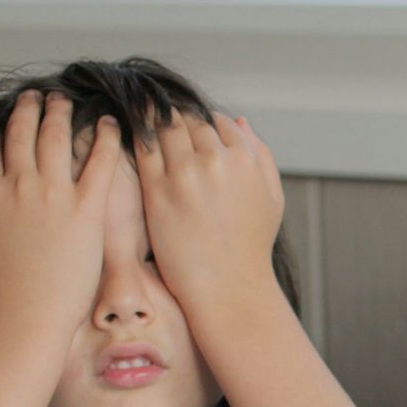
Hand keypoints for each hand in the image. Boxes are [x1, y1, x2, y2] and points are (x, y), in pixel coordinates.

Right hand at [0, 92, 120, 322]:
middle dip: (29, 109)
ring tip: (66, 100)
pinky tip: (110, 123)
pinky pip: (99, 164)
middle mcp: (19, 185)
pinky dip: (104, 138)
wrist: (26, 314)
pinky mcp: (86, 209)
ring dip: (61, 113)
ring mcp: (53, 195)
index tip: (4, 121)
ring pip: (57, 138)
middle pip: (22, 132)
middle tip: (37, 96)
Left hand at [134, 109, 284, 313]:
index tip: (193, 132)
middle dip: (177, 121)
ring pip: (164, 127)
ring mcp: (185, 174)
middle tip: (163, 124)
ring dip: (154, 123)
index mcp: (246, 159)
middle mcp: (216, 160)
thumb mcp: (272, 196)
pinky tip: (134, 140)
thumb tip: (238, 120)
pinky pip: (143, 149)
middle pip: (189, 120)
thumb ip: (261, 154)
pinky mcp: (158, 190)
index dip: (204, 124)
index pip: (218, 121)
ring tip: (146, 126)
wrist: (229, 287)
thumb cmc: (252, 245)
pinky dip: (138, 138)